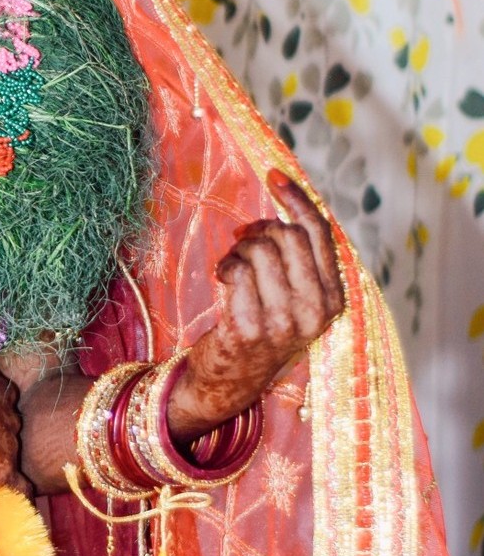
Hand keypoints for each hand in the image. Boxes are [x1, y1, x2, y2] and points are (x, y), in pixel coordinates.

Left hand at [168, 170, 344, 439]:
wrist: (230, 381)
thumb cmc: (262, 327)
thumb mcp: (294, 296)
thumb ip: (298, 259)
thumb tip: (282, 209)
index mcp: (333, 299)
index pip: (319, 233)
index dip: (296, 199)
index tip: (274, 174)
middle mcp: (315, 311)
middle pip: (286, 236)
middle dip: (259, 229)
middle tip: (242, 239)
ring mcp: (283, 322)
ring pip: (259, 249)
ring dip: (239, 250)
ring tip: (233, 266)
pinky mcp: (249, 328)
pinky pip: (236, 270)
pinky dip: (225, 267)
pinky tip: (223, 280)